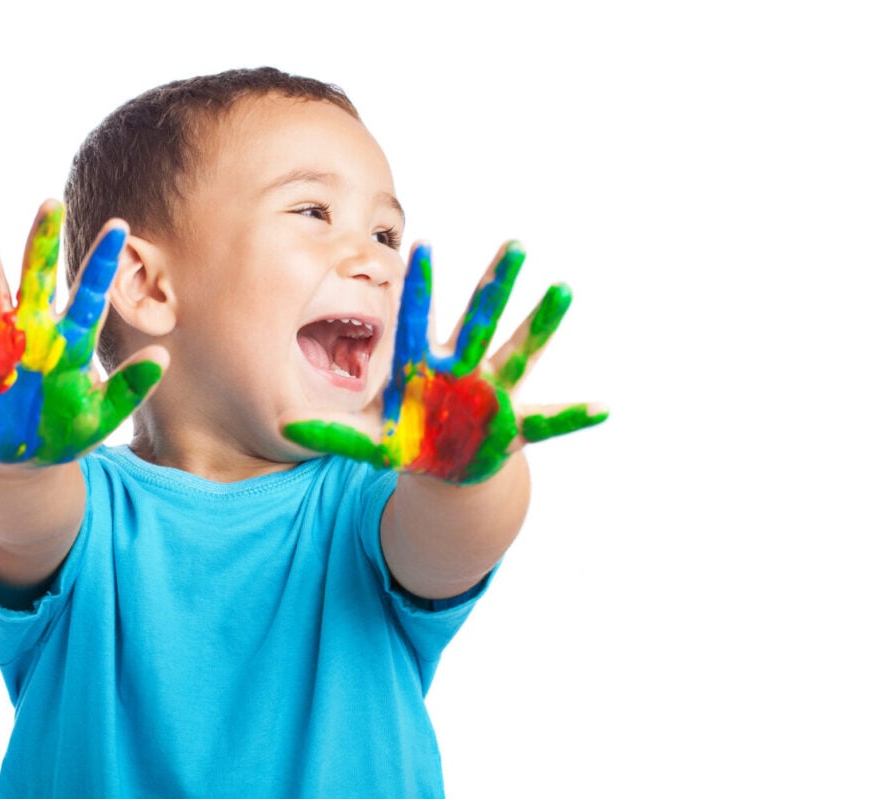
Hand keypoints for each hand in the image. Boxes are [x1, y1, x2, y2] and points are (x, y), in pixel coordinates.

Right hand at [0, 200, 163, 464]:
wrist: (17, 460)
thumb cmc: (63, 432)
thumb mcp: (100, 416)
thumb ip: (130, 388)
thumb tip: (163, 355)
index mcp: (70, 340)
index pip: (91, 294)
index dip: (103, 262)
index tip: (119, 226)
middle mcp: (33, 327)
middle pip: (40, 276)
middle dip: (44, 241)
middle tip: (51, 203)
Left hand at [283, 241, 606, 483]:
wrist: (447, 463)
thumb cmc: (412, 440)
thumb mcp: (371, 439)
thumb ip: (332, 431)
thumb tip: (285, 423)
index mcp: (426, 368)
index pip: (421, 319)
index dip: (423, 287)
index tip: (423, 244)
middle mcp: (465, 369)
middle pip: (481, 321)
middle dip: (496, 286)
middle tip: (515, 244)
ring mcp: (493, 393)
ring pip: (521, 352)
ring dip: (542, 324)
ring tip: (564, 289)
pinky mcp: (514, 426)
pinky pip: (549, 422)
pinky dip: (573, 418)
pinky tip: (603, 408)